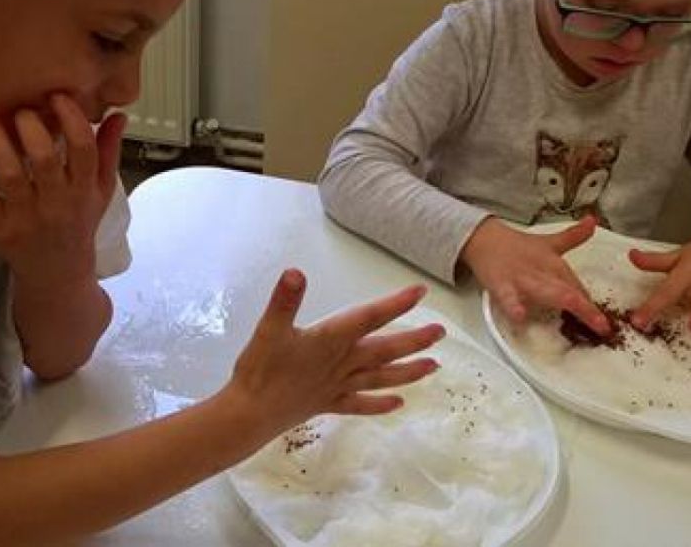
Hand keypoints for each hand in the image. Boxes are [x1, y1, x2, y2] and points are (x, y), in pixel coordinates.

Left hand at [0, 93, 124, 288]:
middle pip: (44, 159)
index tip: (58, 96)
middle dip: (30, 126)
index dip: (72, 118)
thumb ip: (109, 152)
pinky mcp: (0, 230)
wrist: (58, 274)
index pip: (84, 149)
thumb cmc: (79, 224)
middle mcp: (59, 205)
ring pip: (9, 175)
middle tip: (20, 110)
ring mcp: (27, 218)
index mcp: (86, 191)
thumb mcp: (102, 191)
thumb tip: (119, 115)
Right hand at [229, 270, 444, 433]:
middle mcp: (342, 363)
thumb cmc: (259, 370)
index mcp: (331, 340)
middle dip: (414, 340)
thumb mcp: (268, 329)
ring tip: (434, 367)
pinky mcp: (329, 403)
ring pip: (381, 377)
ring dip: (409, 372)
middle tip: (441, 332)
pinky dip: (380, 403)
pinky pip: (360, 404)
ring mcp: (338, 386)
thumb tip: (295, 273)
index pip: (369, 317)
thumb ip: (284, 301)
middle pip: (385, 349)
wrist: (248, 416)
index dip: (395, 303)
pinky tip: (398, 404)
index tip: (421, 292)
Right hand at [460, 216, 608, 334]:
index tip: (607, 325)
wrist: (485, 239)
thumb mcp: (550, 242)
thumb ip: (574, 236)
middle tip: (602, 326)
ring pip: (545, 291)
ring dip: (562, 300)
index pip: (578, 287)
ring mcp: (523, 279)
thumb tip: (593, 221)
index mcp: (556, 264)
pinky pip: (508, 297)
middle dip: (586, 308)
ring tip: (578, 310)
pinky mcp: (501, 285)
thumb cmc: (518, 247)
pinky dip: (514, 306)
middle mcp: (544, 272)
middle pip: (568, 291)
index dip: (593, 307)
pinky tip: (520, 316)